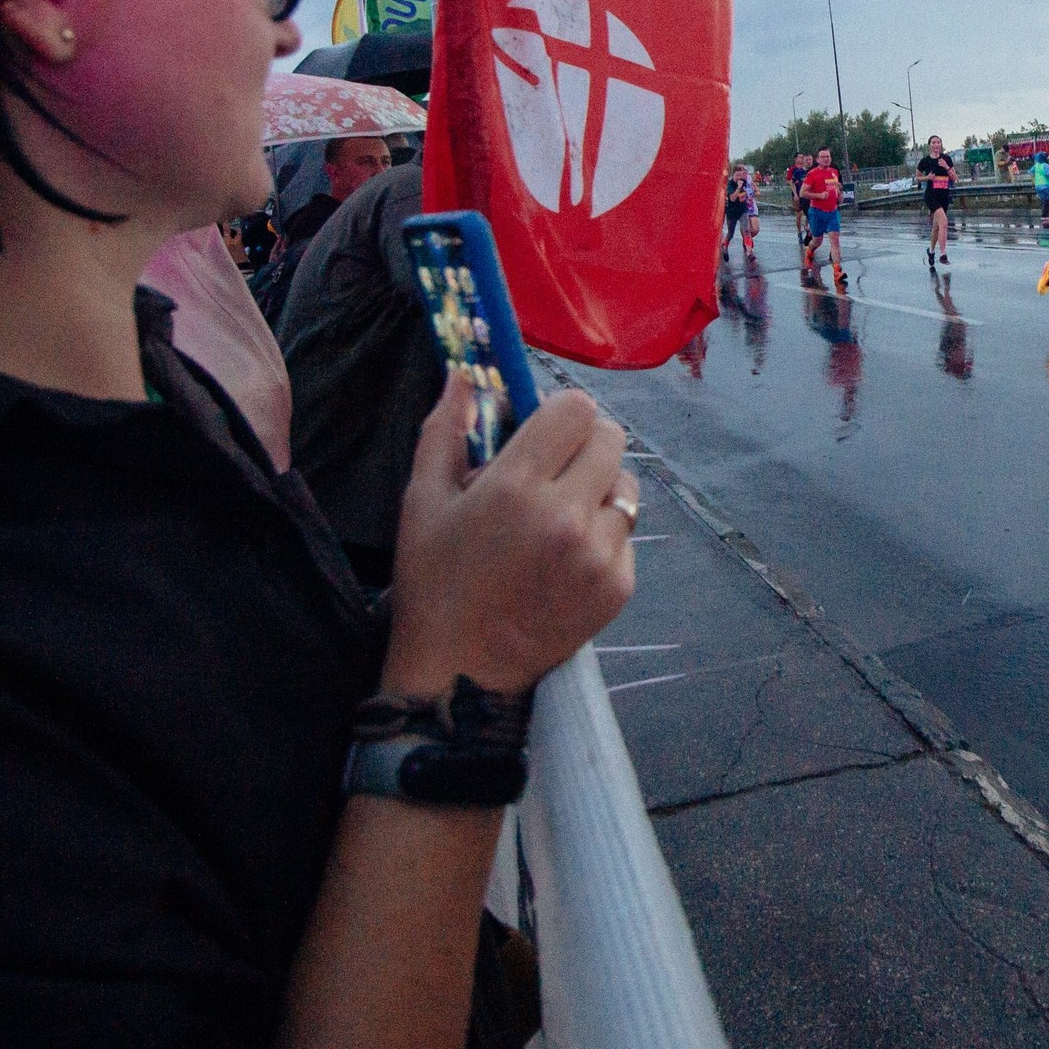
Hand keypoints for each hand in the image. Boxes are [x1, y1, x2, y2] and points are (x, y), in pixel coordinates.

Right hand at [384, 379, 637, 695]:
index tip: (542, 433)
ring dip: (599, 489)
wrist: (460, 675)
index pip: (576, 410)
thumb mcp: (422, 501)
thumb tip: (462, 374)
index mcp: (515, 487)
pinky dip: (603, 535)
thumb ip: (445, 430)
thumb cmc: (433, 582)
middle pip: (611, 439)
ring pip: (625, 486)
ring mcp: (598, 554)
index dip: (559, 414)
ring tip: (559, 516)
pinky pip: (626, 534)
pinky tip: (565, 557)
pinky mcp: (618, 586)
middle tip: (553, 471)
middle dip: (583, 445)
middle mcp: (566, 516)